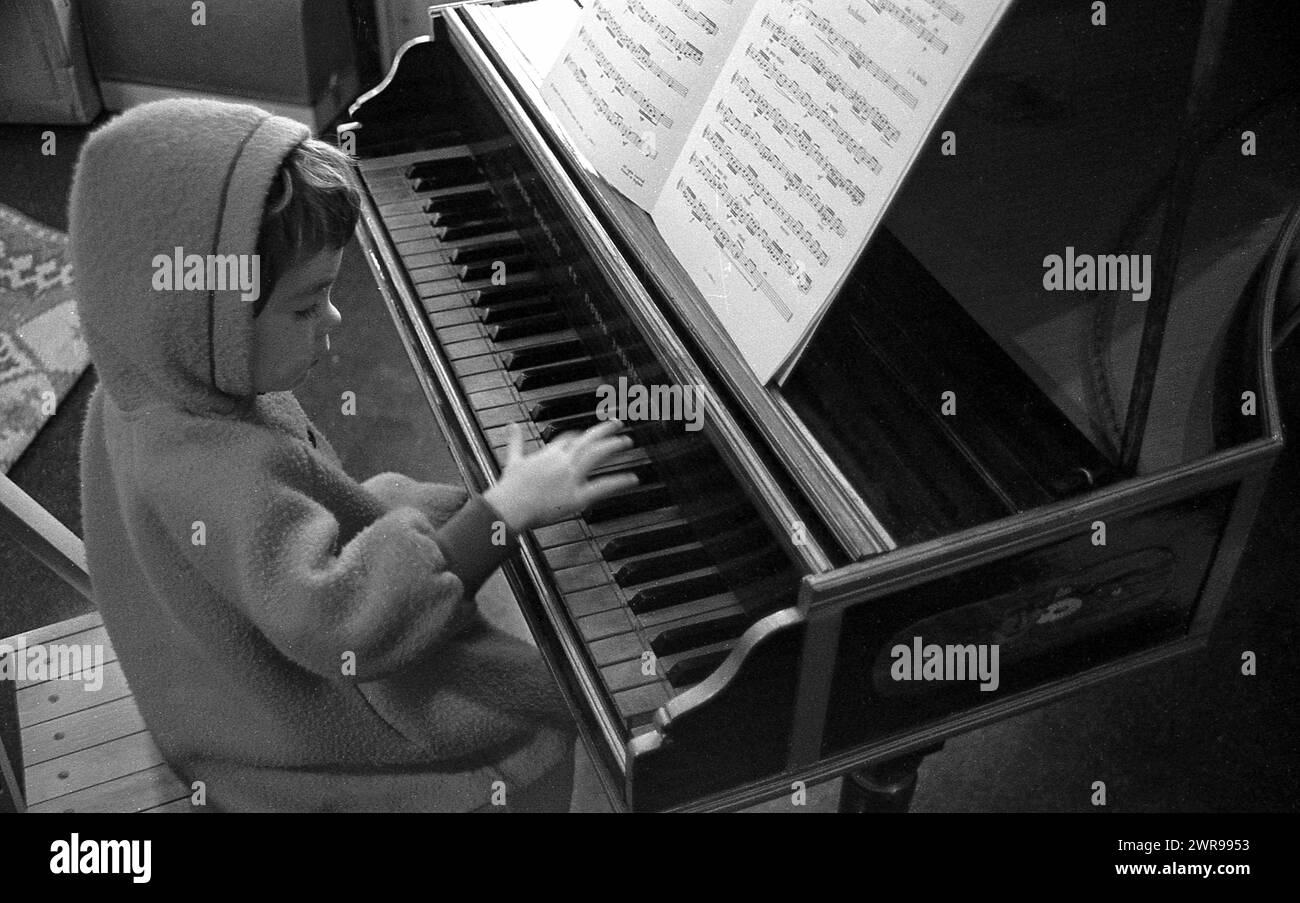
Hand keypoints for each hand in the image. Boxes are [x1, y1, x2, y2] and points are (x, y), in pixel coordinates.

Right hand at [482, 419, 638, 530]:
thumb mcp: (512, 459)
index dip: (579, 436)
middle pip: (588, 440)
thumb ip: (515, 441)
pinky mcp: (577, 496)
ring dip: (614, 446)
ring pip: (597, 455)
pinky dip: (619, 482)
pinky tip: (633, 479)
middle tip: (618, 424)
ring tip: (627, 441)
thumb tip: (511, 425)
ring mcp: (571, 477)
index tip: (587, 434)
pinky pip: (602, 486)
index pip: (568, 439)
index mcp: (548, 454)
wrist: (509, 506)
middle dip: (604, 430)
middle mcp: (562, 461)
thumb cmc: (509, 488)